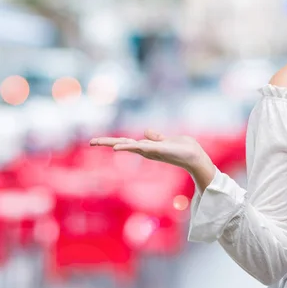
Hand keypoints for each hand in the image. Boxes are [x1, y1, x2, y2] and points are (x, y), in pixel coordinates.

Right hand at [90, 129, 212, 173]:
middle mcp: (146, 150)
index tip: (95, 141)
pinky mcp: (159, 150)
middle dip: (107, 143)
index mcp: (147, 147)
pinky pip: (143, 148)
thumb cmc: (182, 149)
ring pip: (131, 146)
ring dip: (117, 144)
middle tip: (90, 141)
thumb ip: (156, 138)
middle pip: (123, 144)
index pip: (126, 142)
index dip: (111, 141)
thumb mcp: (166, 141)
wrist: (195, 156)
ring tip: (100, 143)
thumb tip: (146, 132)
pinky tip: (120, 147)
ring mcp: (152, 151)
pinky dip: (131, 147)